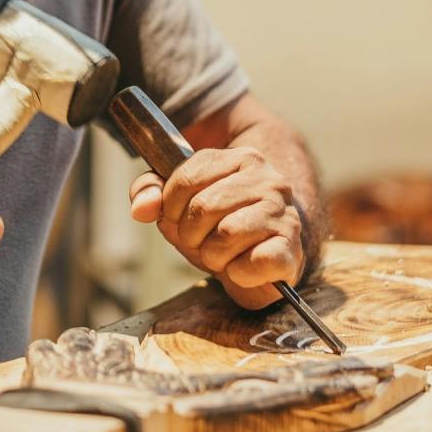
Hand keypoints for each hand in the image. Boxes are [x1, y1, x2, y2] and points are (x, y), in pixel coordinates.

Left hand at [129, 146, 305, 309]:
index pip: (186, 178)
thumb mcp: (180, 203)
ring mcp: (284, 213)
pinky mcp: (291, 249)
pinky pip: (256, 262)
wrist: (265, 255)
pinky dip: (239, 272)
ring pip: (226, 233)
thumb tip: (140, 208)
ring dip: (213, 255)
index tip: (179, 219)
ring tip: (221, 254)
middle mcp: (269, 180)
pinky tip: (241, 267)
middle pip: (203, 207)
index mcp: (241, 158)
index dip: (171, 206)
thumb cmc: (219, 225)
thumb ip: (152, 192)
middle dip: (191, 234)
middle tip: (201, 242)